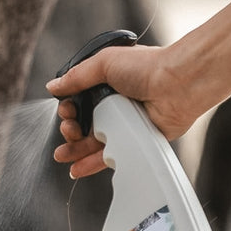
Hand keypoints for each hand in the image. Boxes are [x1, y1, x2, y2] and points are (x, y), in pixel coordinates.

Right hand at [46, 44, 199, 177]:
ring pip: (92, 142)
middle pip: (82, 124)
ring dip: (74, 150)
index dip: (68, 108)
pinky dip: (90, 164)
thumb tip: (53, 87)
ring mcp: (122, 122)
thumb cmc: (147, 67)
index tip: (67, 110)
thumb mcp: (104, 63)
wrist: (176, 85)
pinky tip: (75, 168)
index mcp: (106, 83)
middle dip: (69, 129)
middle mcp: (113, 103)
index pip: (78, 100)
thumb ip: (76, 76)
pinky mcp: (132, 139)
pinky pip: (108, 155)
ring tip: (62, 155)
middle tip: (70, 129)